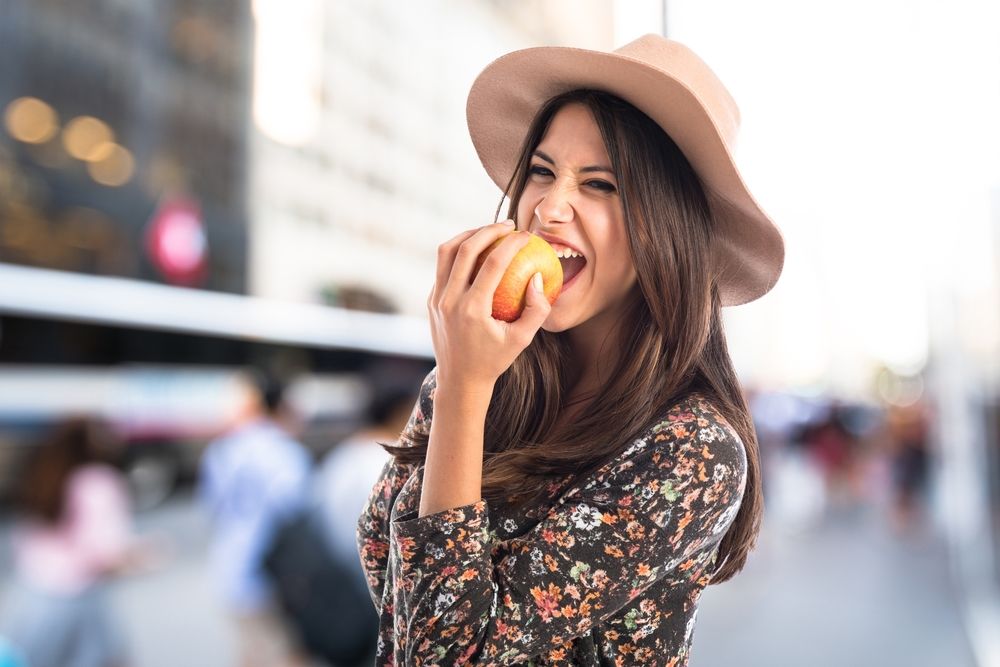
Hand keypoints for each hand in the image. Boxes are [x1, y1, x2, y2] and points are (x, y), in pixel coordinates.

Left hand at [428, 221, 552, 388]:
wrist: (459, 380)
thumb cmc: (495, 360)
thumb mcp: (522, 340)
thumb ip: (537, 310)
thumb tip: (538, 277)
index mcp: (472, 310)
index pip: (494, 264)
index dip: (512, 244)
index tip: (527, 235)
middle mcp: (449, 301)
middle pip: (466, 249)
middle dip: (489, 230)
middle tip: (509, 225)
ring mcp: (436, 299)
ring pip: (447, 252)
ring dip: (470, 235)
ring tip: (490, 231)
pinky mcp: (431, 299)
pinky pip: (443, 266)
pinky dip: (460, 252)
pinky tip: (477, 251)